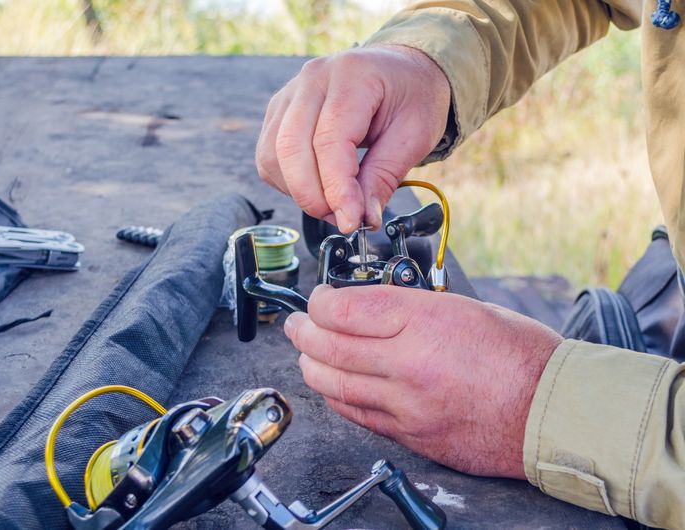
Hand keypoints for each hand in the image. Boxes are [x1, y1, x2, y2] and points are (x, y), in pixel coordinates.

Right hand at [256, 45, 450, 232]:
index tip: (350, 221)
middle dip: (313, 197)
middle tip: (343, 218)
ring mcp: (290, 94)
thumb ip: (383, 177)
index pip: (329, 141)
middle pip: (290, 149)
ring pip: (272, 156)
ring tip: (334, 203)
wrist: (402, 70)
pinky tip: (318, 186)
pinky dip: (288, 182)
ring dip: (299, 192)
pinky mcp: (279, 111)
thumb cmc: (412, 95)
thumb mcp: (415, 136)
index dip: (336, 189)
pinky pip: (268, 156)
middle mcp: (312, 79)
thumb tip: (361, 219)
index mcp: (352, 76)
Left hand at [284, 285, 562, 477]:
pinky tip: (331, 385)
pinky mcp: (410, 435)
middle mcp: (409, 364)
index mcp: (425, 322)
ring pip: (333, 383)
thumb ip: (410, 309)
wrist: (552, 412)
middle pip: (328, 346)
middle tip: (296, 324)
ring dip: (310, 364)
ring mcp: (406, 405)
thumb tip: (366, 309)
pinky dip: (335, 395)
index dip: (320, 302)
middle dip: (302, 331)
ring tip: (306, 353)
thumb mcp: (464, 308)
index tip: (318, 299)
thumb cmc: (520, 355)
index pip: (344, 309)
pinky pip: (356, 414)